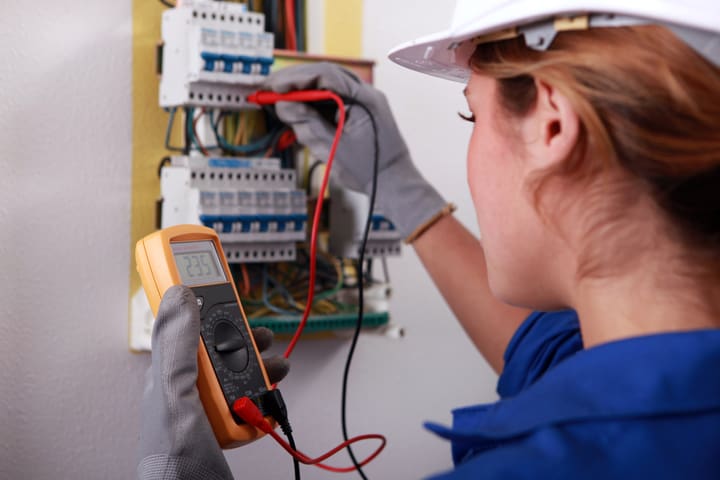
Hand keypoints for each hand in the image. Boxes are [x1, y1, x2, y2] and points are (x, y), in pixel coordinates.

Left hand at [138, 285, 288, 479]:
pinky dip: (267, 395)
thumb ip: (177, 344)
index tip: (223, 288)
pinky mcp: (228, 425)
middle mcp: (189, 388)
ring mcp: (209, 407)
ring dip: (263, 366)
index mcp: (170, 374)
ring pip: (240, 372)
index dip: (204, 305)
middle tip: (263, 336)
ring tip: (278, 368)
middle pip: (221, 347)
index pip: (186, 327)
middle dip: (245, 337)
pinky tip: (272, 397)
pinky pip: (251, 400)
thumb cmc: (171, 459)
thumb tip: (179, 295)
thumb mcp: (174, 393)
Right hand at [263, 62, 446, 238]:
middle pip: (324, 76)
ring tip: (277, 100)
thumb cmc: (369, 171)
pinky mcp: (357, 112)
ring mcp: (362, 102)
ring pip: (326, 87)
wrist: (395, 184)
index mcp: (364, 99)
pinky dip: (312, 105)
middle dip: (294, 82)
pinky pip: (331, 101)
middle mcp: (365, 94)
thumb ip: (307, 124)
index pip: (325, 75)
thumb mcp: (333, 149)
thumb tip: (283, 105)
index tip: (273, 87)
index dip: (295, 78)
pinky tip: (295, 111)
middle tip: (268, 89)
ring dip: (301, 92)